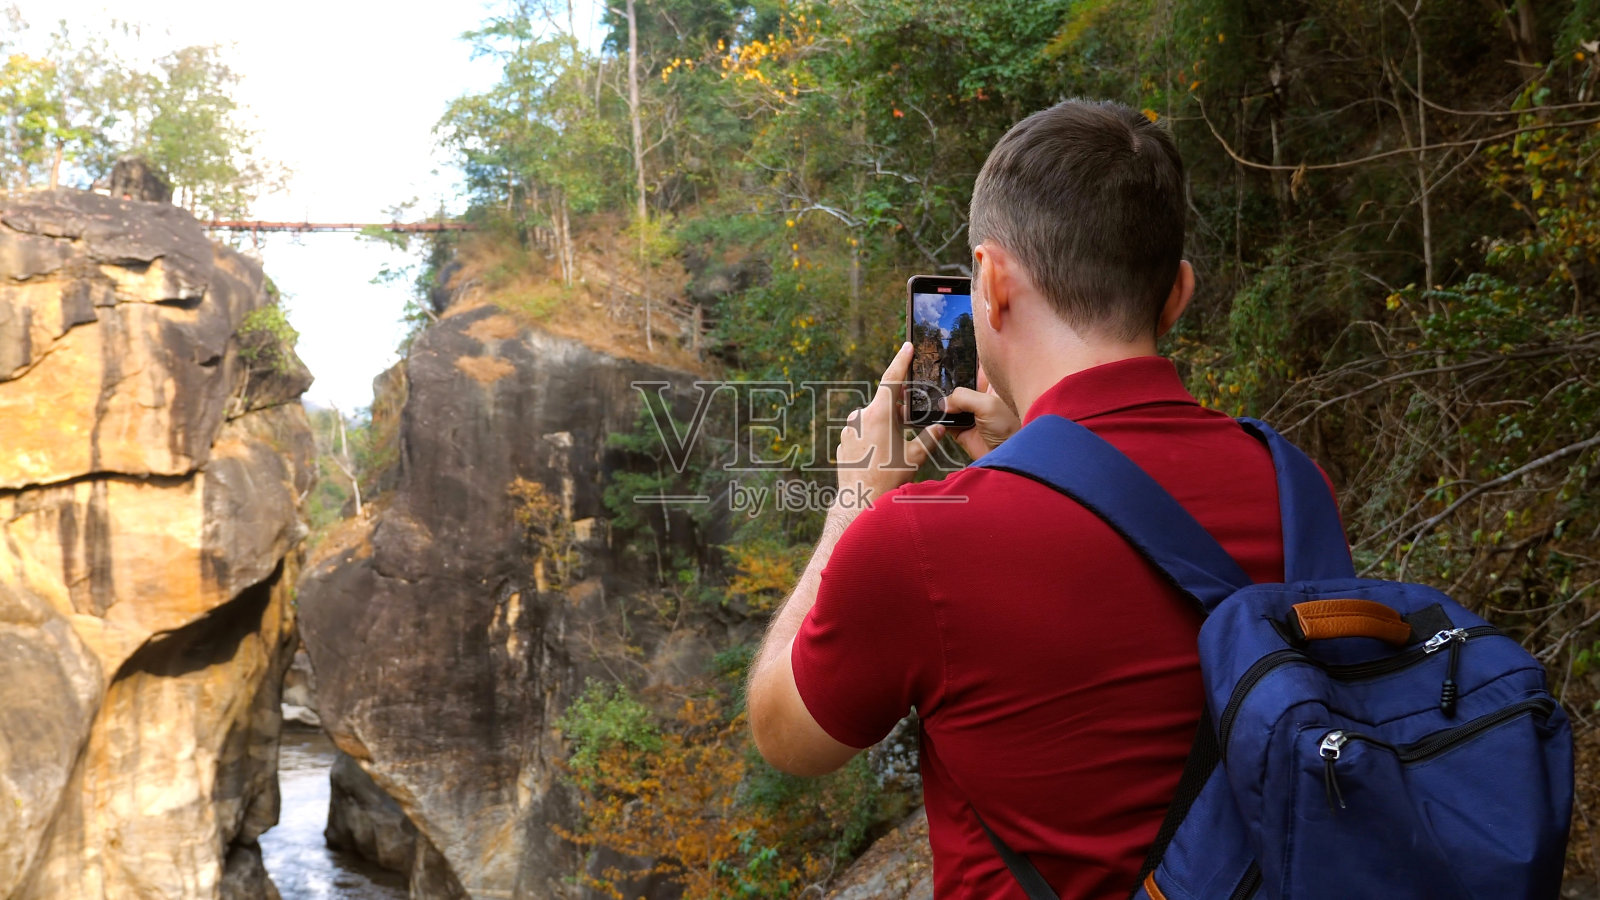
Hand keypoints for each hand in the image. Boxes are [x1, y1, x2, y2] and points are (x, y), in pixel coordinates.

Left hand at [835, 342, 945, 515]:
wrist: (859, 502)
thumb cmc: (888, 479)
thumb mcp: (915, 457)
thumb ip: (929, 438)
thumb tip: (940, 427)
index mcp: (880, 414)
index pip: (892, 379)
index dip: (901, 361)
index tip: (907, 346)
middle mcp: (860, 416)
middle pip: (885, 404)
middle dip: (899, 412)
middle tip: (911, 427)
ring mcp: (848, 429)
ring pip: (874, 420)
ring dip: (886, 428)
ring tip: (894, 452)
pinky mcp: (843, 442)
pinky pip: (862, 433)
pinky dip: (873, 439)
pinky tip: (880, 459)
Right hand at [942, 368, 1019, 460]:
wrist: (1008, 456)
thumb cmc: (1011, 428)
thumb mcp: (988, 405)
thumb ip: (963, 397)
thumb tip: (944, 402)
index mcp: (993, 386)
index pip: (978, 367)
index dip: (967, 362)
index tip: (952, 358)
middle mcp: (981, 399)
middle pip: (960, 385)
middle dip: (949, 384)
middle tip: (939, 381)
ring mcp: (971, 414)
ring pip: (951, 403)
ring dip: (944, 404)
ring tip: (938, 402)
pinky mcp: (962, 430)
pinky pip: (946, 422)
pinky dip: (940, 420)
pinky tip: (937, 416)